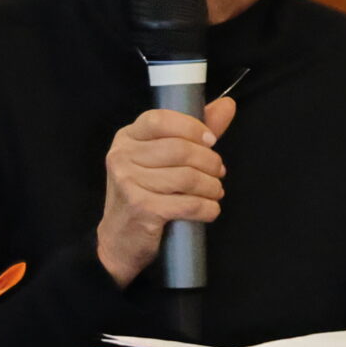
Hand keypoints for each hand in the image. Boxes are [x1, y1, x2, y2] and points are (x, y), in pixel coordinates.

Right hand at [96, 96, 237, 286]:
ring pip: (187, 177)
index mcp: (126, 138)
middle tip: (219, 172)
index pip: (160, 120)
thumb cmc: (143, 195)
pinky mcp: (142, 209)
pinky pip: (188, 204)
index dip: (191, 127)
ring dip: (211, 187)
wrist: (118, 241)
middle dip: (209, 161)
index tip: (210, 140)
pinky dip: (207, 208)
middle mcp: (122, 158)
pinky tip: (209, 209)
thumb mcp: (160, 160)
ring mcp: (129, 184)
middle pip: (179, 149)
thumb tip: (227, 105)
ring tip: (215, 192)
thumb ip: (192, 133)